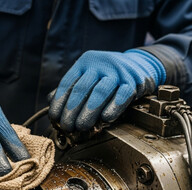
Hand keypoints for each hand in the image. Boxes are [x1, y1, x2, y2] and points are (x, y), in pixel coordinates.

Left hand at [49, 49, 165, 131]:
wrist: (140, 65)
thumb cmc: (109, 76)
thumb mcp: (89, 75)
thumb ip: (72, 88)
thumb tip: (51, 102)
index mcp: (85, 62)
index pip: (68, 83)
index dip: (59, 102)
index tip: (55, 118)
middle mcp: (100, 64)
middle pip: (82, 88)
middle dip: (72, 110)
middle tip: (67, 126)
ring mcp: (118, 71)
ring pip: (100, 91)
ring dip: (89, 111)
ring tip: (82, 126)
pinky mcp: (134, 80)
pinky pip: (123, 94)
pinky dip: (114, 107)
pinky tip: (106, 118)